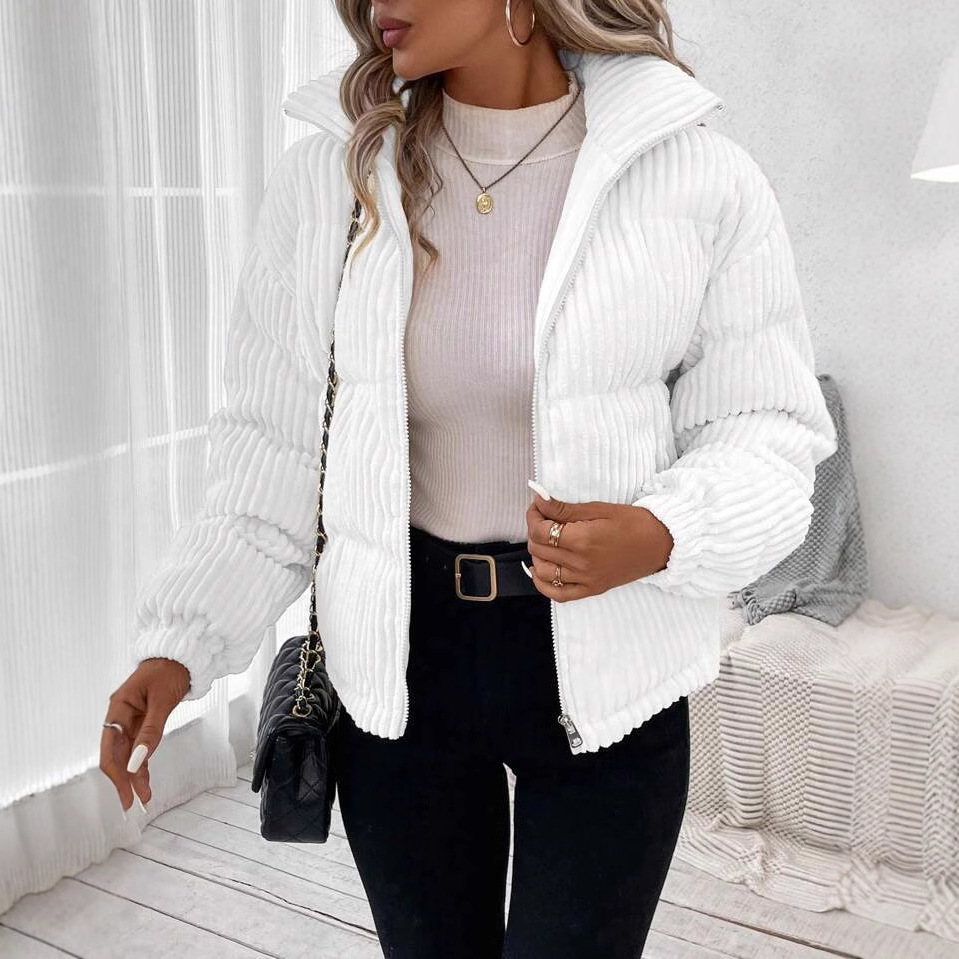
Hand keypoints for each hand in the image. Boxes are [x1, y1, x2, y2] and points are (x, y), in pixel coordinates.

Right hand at [99, 658, 189, 813]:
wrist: (183, 653)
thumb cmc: (171, 670)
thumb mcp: (163, 701)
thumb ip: (150, 731)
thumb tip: (138, 761)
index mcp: (118, 707)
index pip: (111, 749)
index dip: (117, 775)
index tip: (127, 795)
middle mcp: (120, 714)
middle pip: (117, 754)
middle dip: (125, 780)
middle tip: (136, 803)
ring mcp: (131, 717)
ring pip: (128, 752)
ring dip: (135, 774)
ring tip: (144, 796)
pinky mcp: (143, 719)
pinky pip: (139, 745)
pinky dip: (142, 761)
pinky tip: (145, 778)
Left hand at [525, 490, 673, 601]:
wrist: (661, 543)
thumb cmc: (634, 523)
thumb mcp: (599, 508)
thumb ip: (565, 509)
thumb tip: (539, 501)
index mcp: (582, 540)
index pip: (540, 531)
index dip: (533, 516)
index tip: (538, 507)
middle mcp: (581, 563)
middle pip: (539, 549)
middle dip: (535, 530)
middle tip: (543, 518)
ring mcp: (586, 580)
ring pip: (543, 571)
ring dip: (538, 554)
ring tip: (546, 540)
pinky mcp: (592, 589)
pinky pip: (558, 594)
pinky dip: (543, 584)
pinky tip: (541, 570)